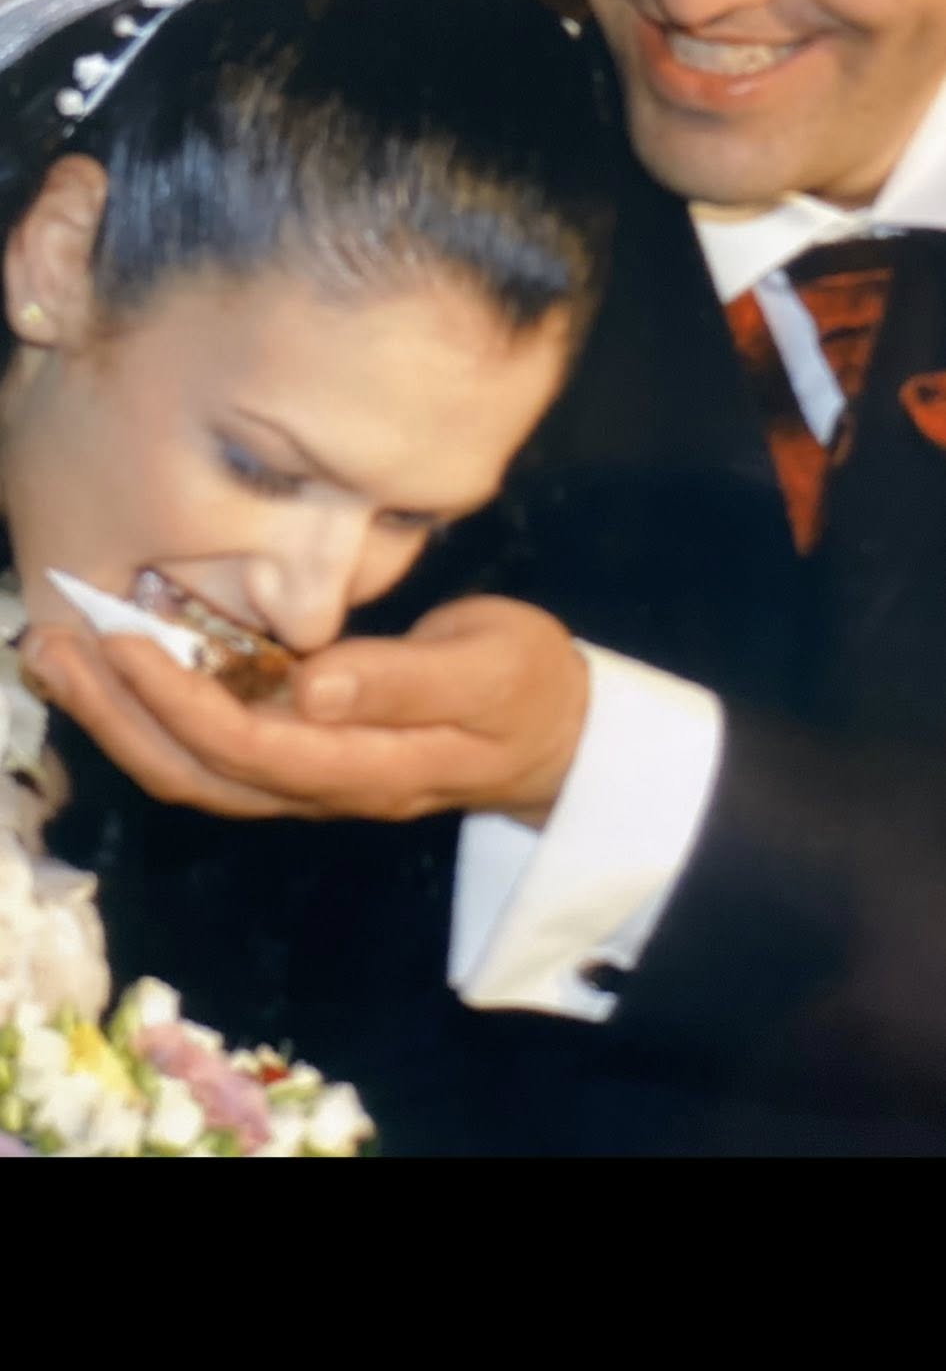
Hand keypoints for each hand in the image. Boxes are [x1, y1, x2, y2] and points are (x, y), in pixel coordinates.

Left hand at [20, 597, 589, 824]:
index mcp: (368, 768)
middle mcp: (322, 789)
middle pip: (197, 775)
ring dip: (118, 720)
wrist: (557, 735)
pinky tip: (120, 670)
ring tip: (59, 656)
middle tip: (50, 645)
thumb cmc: (527, 687)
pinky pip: (210, 752)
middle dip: (116, 716)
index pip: (249, 749)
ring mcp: (308, 781)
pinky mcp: (301, 757)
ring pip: (193, 772)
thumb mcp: (488, 671)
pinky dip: (152, 715)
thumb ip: (404, 680)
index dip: (178, 702)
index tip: (125, 640)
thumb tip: (311, 688)